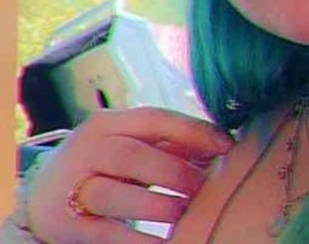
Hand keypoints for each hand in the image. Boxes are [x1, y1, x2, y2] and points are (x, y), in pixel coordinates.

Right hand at [27, 106, 233, 242]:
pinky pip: (107, 234)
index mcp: (109, 123)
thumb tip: (220, 146)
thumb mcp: (131, 146)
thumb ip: (170, 145)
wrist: (41, 193)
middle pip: (133, 155)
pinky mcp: (66, 223)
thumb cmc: (104, 164)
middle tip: (203, 187)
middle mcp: (88, 148)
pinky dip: (139, 241)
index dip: (193, 131)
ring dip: (156, 205)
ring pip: (115, 194)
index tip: (226, 145)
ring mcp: (73, 185)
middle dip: (174, 171)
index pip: (155, 119)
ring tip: (185, 214)